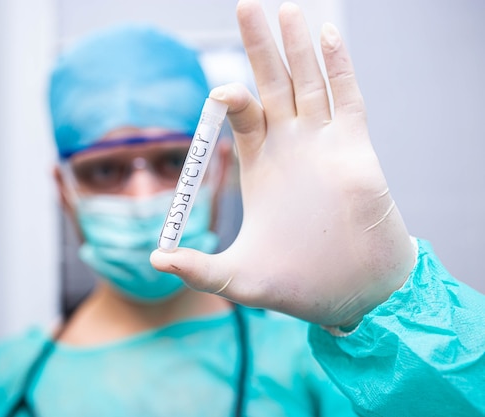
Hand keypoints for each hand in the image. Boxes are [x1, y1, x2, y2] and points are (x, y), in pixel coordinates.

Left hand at [151, 1, 415, 327]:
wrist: (353, 296)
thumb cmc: (298, 287)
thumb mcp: (239, 278)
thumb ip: (200, 268)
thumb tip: (155, 259)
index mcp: (261, 165)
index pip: (243, 114)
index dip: (232, 95)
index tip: (220, 91)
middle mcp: (291, 147)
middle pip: (273, 84)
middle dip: (259, 46)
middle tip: (245, 5)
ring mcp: (324, 145)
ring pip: (310, 82)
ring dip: (298, 46)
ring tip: (287, 8)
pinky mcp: (356, 151)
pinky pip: (348, 99)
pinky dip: (340, 66)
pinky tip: (327, 35)